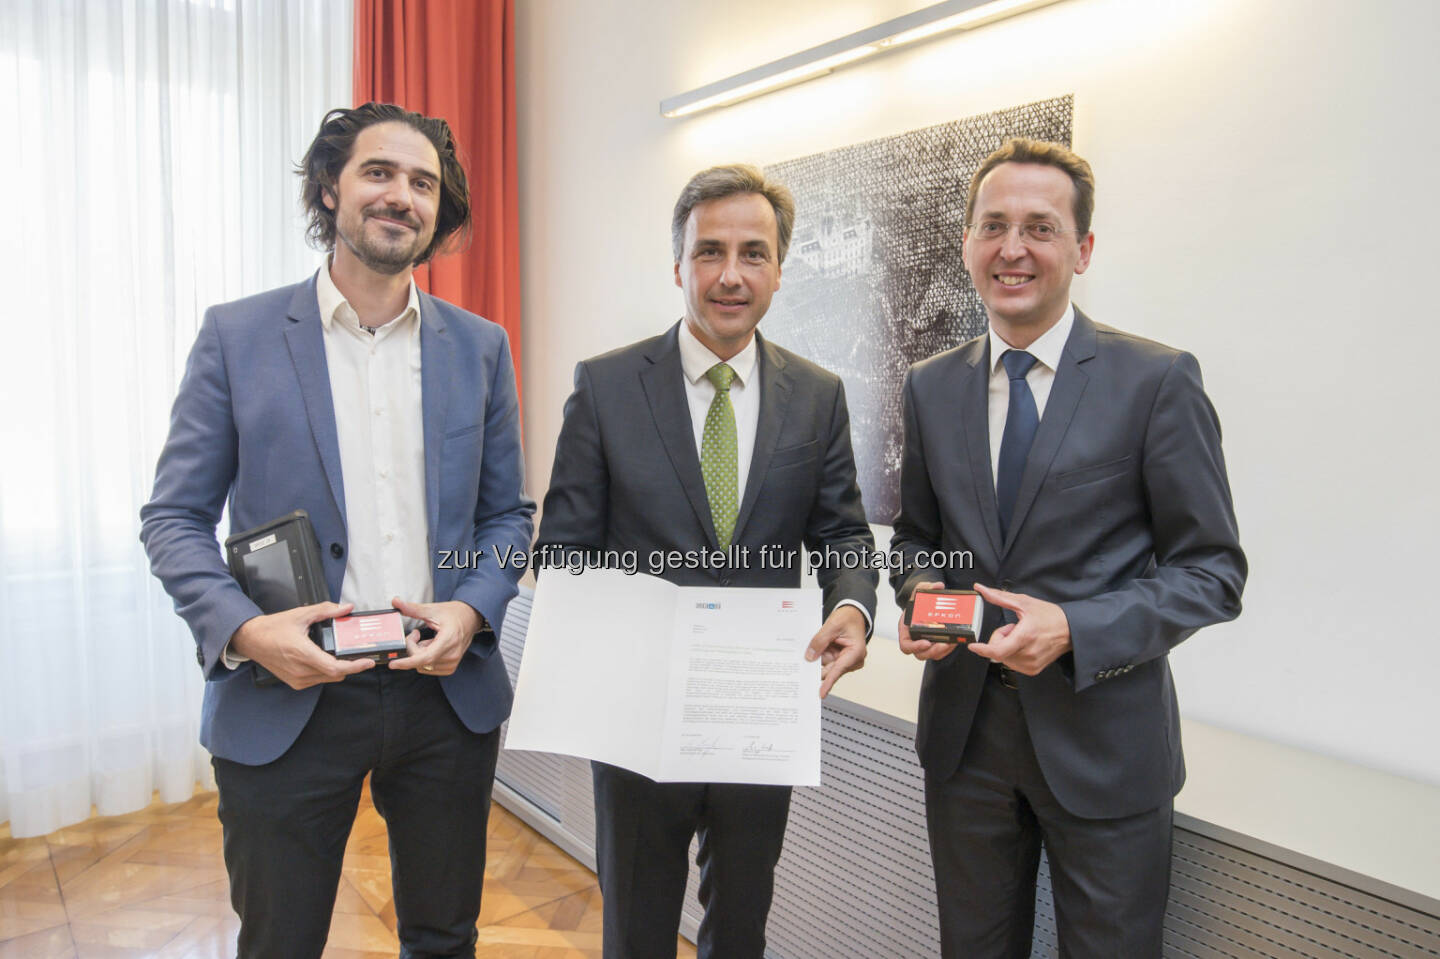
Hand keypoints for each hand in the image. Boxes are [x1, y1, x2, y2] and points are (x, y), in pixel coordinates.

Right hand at [230, 602, 371, 689]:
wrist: (251, 639)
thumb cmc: (272, 629)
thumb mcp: (301, 614)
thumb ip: (326, 610)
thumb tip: (345, 608)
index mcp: (302, 653)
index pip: (335, 667)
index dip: (354, 666)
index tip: (367, 662)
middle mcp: (300, 670)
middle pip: (335, 674)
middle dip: (350, 666)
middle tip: (358, 655)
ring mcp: (297, 679)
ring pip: (328, 679)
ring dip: (338, 669)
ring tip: (343, 656)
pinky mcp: (294, 682)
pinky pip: (318, 680)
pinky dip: (326, 672)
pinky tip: (326, 660)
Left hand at [389, 597, 481, 675]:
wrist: (470, 618)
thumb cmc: (453, 613)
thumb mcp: (433, 609)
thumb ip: (413, 608)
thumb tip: (396, 602)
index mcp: (449, 639)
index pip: (425, 657)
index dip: (407, 662)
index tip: (393, 663)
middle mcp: (452, 654)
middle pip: (420, 660)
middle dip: (411, 648)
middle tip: (415, 634)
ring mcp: (453, 662)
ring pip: (422, 666)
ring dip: (418, 654)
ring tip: (425, 640)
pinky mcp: (451, 667)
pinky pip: (428, 668)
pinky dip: (424, 659)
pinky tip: (430, 647)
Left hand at [806, 605, 867, 697]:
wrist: (852, 614)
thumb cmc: (848, 618)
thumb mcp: (832, 625)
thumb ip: (820, 641)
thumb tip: (810, 657)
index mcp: (856, 652)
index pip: (838, 670)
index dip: (828, 682)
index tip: (821, 693)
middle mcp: (853, 659)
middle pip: (830, 669)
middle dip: (817, 665)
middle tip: (806, 659)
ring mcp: (846, 660)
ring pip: (826, 665)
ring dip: (819, 656)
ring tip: (819, 643)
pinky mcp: (840, 659)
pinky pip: (826, 661)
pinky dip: (821, 655)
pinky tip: (820, 647)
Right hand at [897, 581, 959, 660]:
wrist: (924, 605)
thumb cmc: (918, 602)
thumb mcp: (918, 592)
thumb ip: (925, 587)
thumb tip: (938, 585)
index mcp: (906, 631)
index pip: (906, 646)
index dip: (915, 647)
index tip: (926, 642)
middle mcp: (915, 640)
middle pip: (921, 654)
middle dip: (933, 651)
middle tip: (944, 644)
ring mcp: (926, 644)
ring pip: (933, 654)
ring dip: (943, 651)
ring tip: (952, 642)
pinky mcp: (936, 645)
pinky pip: (941, 652)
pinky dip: (949, 648)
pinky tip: (956, 640)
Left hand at [967, 583, 1071, 674]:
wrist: (1070, 630)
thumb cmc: (1050, 616)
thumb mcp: (1024, 603)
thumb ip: (999, 597)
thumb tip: (982, 589)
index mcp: (1025, 636)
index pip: (998, 650)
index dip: (983, 649)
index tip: (973, 646)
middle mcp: (1028, 653)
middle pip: (998, 651)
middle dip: (1000, 638)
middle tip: (1013, 628)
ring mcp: (1031, 663)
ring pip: (1004, 658)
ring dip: (1007, 646)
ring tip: (1022, 636)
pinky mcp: (1033, 669)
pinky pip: (1012, 663)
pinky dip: (1013, 653)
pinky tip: (1026, 644)